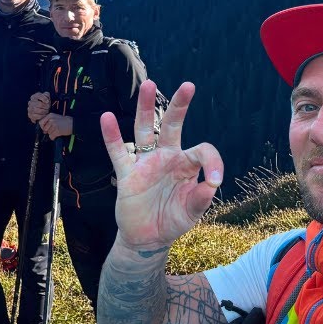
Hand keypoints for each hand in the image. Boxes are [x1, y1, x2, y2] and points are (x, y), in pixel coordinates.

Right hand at [26, 92, 50, 122]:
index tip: (48, 101)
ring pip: (36, 110)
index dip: (44, 98)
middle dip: (45, 106)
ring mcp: (29, 109)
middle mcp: (30, 102)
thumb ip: (47, 95)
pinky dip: (41, 116)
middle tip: (48, 107)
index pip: (38, 96)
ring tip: (47, 111)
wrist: (43, 111)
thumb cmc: (45, 103)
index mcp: (34, 96)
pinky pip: (35, 116)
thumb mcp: (47, 97)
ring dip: (43, 111)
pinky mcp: (30, 115)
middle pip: (39, 104)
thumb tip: (46, 100)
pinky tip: (44, 115)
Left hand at [39, 113, 72, 139]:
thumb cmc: (64, 121)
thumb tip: (43, 129)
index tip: (46, 128)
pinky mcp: (57, 131)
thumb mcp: (55, 117)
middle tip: (53, 130)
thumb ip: (48, 121)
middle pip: (44, 129)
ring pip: (48, 133)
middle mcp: (51, 120)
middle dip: (48, 131)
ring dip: (52, 134)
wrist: (73, 123)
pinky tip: (57, 134)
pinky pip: (51, 137)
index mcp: (50, 115)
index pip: (40, 122)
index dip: (43, 127)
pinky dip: (54, 137)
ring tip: (57, 131)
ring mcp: (54, 125)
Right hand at [99, 80, 222, 251]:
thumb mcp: (191, 214)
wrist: (147, 239)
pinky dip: (112, 136)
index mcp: (186, 166)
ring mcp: (145, 164)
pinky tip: (107, 117)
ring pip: (144, 131)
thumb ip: (201, 199)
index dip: (212, 162)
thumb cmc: (172, 221)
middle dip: (179, 106)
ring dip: (145, 108)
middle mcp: (166, 158)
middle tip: (188, 85)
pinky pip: (118, 152)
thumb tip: (211, 184)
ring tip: (149, 85)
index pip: (202, 151)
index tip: (215, 181)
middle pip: (171, 126)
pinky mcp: (127, 174)